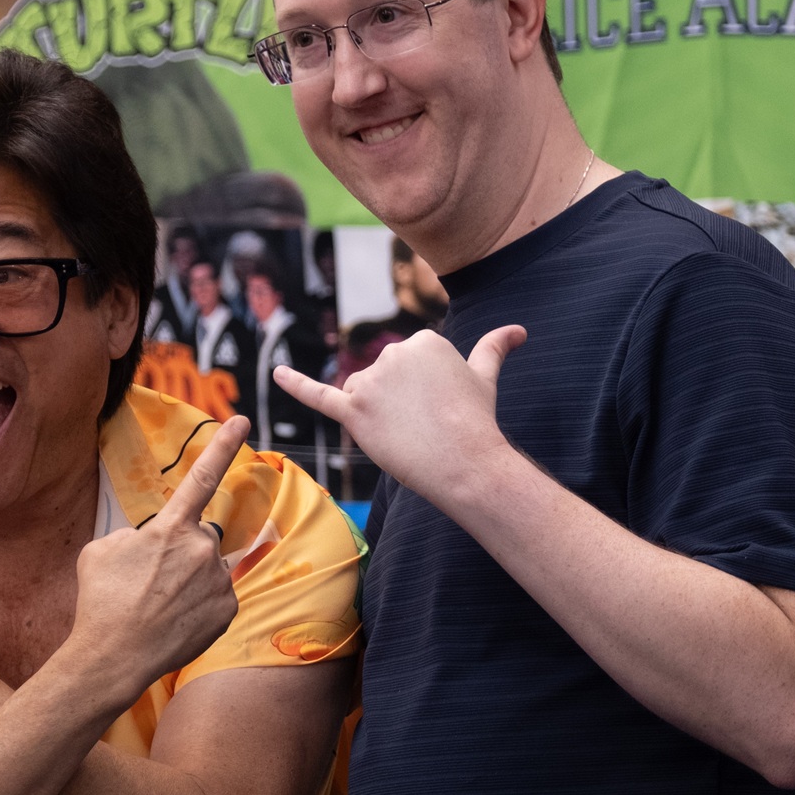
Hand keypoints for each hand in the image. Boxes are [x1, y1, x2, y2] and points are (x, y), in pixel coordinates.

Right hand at [60, 416, 247, 711]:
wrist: (113, 655)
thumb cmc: (100, 600)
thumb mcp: (102, 550)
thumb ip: (135, 535)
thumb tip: (152, 543)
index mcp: (170, 528)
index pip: (202, 477)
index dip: (223, 445)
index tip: (244, 419)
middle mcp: (202, 549)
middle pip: (197, 538)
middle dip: (179, 552)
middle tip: (147, 582)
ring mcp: (218, 582)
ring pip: (206, 569)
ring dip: (187, 581)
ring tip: (155, 607)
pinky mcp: (227, 611)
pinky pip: (215, 598)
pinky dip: (197, 607)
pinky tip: (173, 622)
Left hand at [272, 326, 523, 507]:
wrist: (466, 462)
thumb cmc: (476, 421)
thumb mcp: (485, 376)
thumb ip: (493, 348)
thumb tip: (519, 331)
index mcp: (421, 340)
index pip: (404, 366)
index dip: (418, 393)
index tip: (438, 406)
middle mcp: (392, 353)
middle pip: (378, 380)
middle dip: (395, 404)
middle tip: (424, 423)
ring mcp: (371, 383)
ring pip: (358, 396)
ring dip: (374, 415)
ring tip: (405, 431)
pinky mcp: (353, 412)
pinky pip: (318, 396)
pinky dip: (294, 384)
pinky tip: (275, 372)